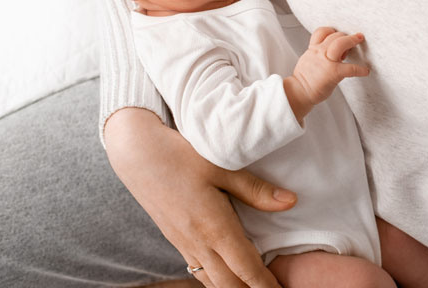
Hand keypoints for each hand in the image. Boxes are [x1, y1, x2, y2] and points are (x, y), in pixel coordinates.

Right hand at [104, 108, 295, 287]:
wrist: (136, 153)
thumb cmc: (181, 155)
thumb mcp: (222, 167)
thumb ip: (255, 189)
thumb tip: (290, 202)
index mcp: (214, 227)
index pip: (246, 268)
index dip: (265, 285)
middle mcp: (198, 242)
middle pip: (229, 283)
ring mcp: (184, 243)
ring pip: (211, 280)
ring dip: (233, 287)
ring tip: (250, 287)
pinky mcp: (175, 238)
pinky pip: (198, 269)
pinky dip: (215, 279)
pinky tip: (225, 275)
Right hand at [285, 27, 369, 120]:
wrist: (299, 92)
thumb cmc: (305, 79)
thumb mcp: (308, 60)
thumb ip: (318, 53)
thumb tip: (330, 52)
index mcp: (313, 49)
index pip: (321, 32)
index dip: (332, 31)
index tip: (339, 34)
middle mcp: (319, 52)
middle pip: (334, 35)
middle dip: (346, 36)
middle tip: (356, 38)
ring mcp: (326, 62)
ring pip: (340, 44)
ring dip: (352, 41)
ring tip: (359, 40)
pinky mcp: (333, 73)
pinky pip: (351, 68)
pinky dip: (360, 69)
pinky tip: (364, 71)